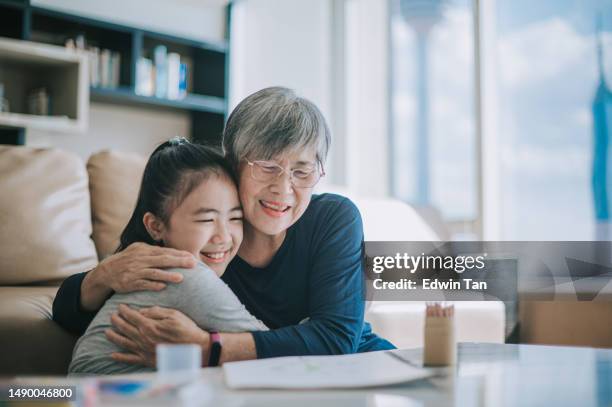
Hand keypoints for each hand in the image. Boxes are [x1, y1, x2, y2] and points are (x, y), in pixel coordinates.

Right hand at [81, 243, 195, 310]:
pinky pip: (143, 284)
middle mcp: (140, 259)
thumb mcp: (138, 249)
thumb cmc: (128, 259)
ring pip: (154, 273)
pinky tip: (163, 287)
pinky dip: (153, 285)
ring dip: (168, 275)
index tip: (191, 257)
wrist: (107, 271)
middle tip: (193, 264)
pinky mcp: (130, 283)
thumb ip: (154, 250)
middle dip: (179, 262)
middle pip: (162, 260)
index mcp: (144, 250)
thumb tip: (174, 252)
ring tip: (181, 278)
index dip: (179, 254)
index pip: (165, 251)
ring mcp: (135, 271)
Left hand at [106, 304, 209, 366]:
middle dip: (117, 321)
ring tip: (106, 331)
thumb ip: (156, 312)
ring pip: (124, 342)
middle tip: (111, 316)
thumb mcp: (173, 314)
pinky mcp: (147, 360)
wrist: (195, 348)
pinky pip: (130, 359)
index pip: (132, 316)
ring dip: (114, 336)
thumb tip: (141, 311)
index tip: (120, 306)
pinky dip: (120, 357)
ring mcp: (144, 350)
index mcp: (150, 326)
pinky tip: (113, 354)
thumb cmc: (186, 329)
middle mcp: (143, 338)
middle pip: (125, 328)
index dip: (125, 311)